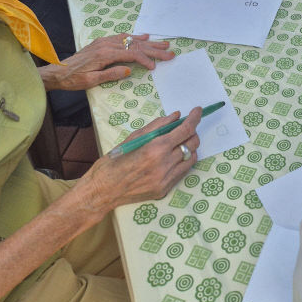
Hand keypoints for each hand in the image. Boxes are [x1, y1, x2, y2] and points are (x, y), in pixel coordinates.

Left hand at [39, 33, 174, 90]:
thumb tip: (129, 70)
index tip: (155, 66)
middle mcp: (107, 44)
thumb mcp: (91, 81)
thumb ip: (111, 74)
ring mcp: (105, 41)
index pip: (131, 55)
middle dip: (154, 49)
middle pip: (135, 46)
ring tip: (163, 43)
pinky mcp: (102, 42)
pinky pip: (122, 37)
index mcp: (105, 54)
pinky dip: (135, 37)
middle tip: (169, 52)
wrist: (58, 71)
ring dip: (148, 42)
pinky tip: (143, 37)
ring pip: (130, 40)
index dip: (145, 60)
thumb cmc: (74, 79)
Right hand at [80, 107, 202, 213]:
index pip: (185, 130)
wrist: (103, 190)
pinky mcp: (165, 189)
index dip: (195, 118)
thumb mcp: (134, 137)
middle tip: (184, 127)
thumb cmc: (115, 160)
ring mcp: (166, 179)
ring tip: (178, 143)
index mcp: (155, 148)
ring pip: (191, 158)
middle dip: (192, 132)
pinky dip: (183, 161)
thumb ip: (158, 126)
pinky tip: (173, 157)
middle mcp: (164, 164)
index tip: (198, 110)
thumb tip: (176, 116)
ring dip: (188, 147)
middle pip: (191, 143)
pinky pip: (183, 172)